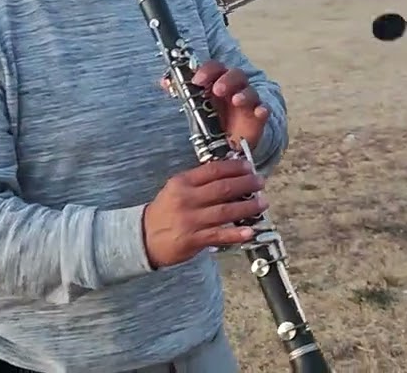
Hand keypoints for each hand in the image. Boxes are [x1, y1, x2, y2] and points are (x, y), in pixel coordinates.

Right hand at [143, 159, 267, 268]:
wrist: (144, 237)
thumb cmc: (164, 212)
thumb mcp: (176, 189)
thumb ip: (198, 181)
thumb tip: (229, 174)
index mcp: (182, 183)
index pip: (213, 170)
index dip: (234, 167)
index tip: (248, 166)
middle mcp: (187, 199)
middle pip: (223, 189)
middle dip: (246, 184)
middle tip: (260, 182)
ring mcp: (190, 220)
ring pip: (225, 211)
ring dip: (247, 207)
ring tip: (262, 203)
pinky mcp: (193, 239)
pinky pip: (219, 235)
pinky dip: (236, 233)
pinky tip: (250, 231)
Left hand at [179, 60, 270, 152]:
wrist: (230, 141)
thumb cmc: (212, 117)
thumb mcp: (195, 104)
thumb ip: (182, 91)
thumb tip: (164, 81)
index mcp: (218, 81)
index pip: (216, 67)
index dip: (207, 70)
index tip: (197, 80)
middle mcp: (234, 88)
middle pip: (235, 74)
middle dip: (226, 80)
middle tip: (217, 90)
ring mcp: (248, 102)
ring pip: (250, 91)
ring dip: (244, 93)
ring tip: (236, 100)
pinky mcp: (257, 117)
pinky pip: (264, 110)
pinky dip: (263, 110)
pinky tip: (260, 112)